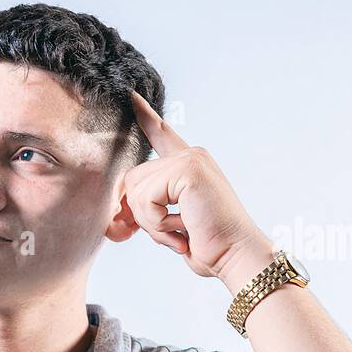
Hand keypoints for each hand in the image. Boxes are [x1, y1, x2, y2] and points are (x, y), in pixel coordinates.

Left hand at [116, 90, 271, 282]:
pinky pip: (146, 198)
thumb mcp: (171, 226)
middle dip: (141, 216)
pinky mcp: (188, 169)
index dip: (145, 117)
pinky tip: (183, 228)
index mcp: (189, 165)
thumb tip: (115, 214)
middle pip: (131, 179)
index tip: (131, 96)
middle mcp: (191, 156)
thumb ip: (148, 211)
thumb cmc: (208, 246)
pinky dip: (158, 223)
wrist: (236, 255)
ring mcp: (190, 159)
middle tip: (173, 232)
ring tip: (181, 231)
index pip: (162, 135)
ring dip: (151, 223)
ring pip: (135, 190)